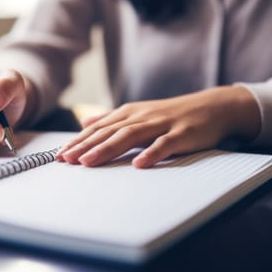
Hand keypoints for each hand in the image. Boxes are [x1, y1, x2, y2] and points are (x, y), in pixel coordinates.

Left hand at [56, 86, 260, 167]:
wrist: (212, 107)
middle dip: (86, 146)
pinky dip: (152, 153)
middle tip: (66, 159)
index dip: (79, 141)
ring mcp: (162, 124)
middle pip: (109, 132)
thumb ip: (112, 119)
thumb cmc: (172, 114)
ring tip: (89, 162)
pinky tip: (139, 164)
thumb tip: (86, 123)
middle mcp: (141, 116)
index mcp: (129, 113)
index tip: (60, 155)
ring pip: (131, 136)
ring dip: (108, 149)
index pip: (99, 128)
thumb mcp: (139, 113)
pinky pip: (165, 144)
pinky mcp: (182, 134)